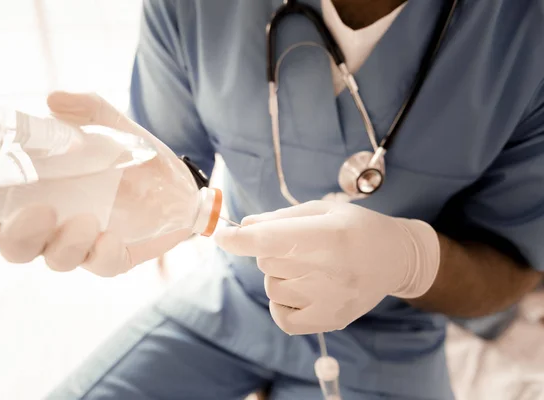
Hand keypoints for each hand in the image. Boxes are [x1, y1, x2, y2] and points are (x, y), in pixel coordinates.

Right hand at [0, 92, 192, 275]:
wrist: (180, 183)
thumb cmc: (135, 158)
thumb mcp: (114, 128)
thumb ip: (87, 110)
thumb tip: (52, 100)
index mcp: (38, 200)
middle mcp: (54, 228)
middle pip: (15, 249)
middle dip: (18, 237)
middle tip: (40, 211)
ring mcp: (84, 245)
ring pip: (55, 259)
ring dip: (63, 244)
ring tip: (85, 221)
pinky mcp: (115, 257)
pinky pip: (101, 266)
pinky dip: (100, 255)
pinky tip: (108, 239)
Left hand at [215, 200, 439, 334]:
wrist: (396, 258)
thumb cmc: (357, 228)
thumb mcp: (324, 210)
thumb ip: (282, 217)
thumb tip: (244, 226)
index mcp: (329, 235)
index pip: (271, 240)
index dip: (239, 239)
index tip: (221, 236)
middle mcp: (329, 270)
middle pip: (267, 261)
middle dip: (271, 250)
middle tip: (301, 246)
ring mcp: (329, 300)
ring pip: (272, 286)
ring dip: (279, 275)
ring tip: (309, 267)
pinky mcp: (329, 321)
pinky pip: (282, 316)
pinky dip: (281, 303)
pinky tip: (300, 290)